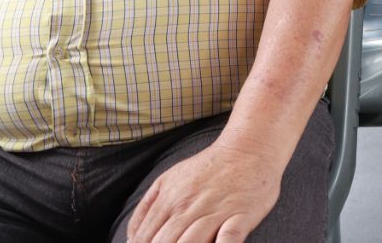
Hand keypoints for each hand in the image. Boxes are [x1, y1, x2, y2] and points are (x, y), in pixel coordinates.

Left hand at [126, 140, 280, 242]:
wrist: (250, 147)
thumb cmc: (210, 166)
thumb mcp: (169, 178)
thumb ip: (146, 207)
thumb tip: (131, 239)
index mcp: (169, 199)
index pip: (144, 238)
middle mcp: (189, 207)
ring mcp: (215, 212)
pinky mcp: (240, 217)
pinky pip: (227, 240)